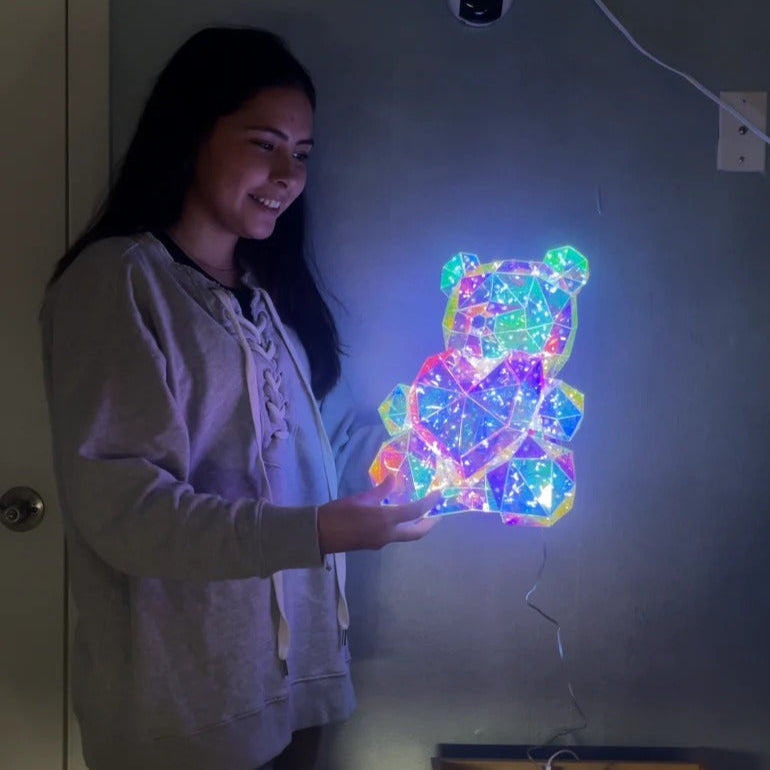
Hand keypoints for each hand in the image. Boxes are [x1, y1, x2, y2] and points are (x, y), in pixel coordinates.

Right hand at [317, 476, 441, 554]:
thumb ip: (380, 490)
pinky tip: (400, 518)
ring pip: (407, 536)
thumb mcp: (360, 498)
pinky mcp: (375, 544)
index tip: (439, 493)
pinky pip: (396, 536)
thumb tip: (393, 478)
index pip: (416, 511)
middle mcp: (388, 534)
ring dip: (417, 526)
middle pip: (417, 532)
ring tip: (423, 513)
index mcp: (385, 519)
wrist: (319, 535)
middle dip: (430, 523)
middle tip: (438, 513)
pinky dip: (404, 527)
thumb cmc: (338, 513)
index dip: (430, 502)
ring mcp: (382, 542)